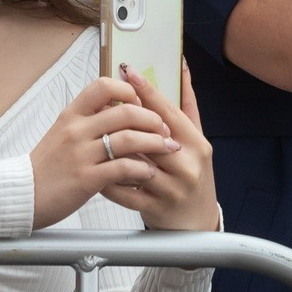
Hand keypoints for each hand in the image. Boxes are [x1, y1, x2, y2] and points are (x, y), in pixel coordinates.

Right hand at [27, 77, 177, 228]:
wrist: (22, 196)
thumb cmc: (48, 166)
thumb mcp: (63, 133)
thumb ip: (88, 119)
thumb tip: (119, 106)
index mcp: (71, 115)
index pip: (103, 86)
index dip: (129, 90)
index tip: (141, 104)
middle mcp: (76, 130)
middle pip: (125, 111)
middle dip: (152, 119)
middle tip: (164, 129)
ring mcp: (81, 154)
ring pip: (129, 138)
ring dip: (155, 143)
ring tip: (166, 149)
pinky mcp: (87, 179)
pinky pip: (123, 168)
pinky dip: (142, 169)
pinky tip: (149, 172)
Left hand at [103, 64, 217, 231]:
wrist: (197, 225)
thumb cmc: (193, 175)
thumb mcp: (195, 140)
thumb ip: (187, 105)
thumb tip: (181, 66)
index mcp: (196, 144)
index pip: (169, 111)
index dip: (147, 89)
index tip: (128, 71)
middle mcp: (187, 165)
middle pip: (150, 135)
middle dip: (124, 118)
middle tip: (102, 102)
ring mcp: (171, 189)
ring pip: (135, 163)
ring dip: (113, 148)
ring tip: (94, 133)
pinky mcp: (155, 209)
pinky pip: (125, 192)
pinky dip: (109, 180)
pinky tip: (96, 168)